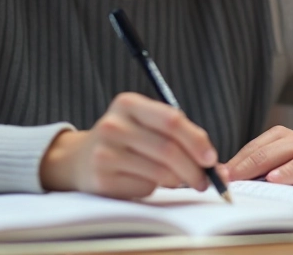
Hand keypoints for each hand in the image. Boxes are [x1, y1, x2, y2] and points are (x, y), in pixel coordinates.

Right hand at [39, 92, 220, 198]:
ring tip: (179, 181)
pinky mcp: (102, 179)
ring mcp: (105, 152)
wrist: (80, 159)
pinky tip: (147, 182)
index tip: (211, 158)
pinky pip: (144, 187)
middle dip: (194, 169)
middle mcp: (113, 125)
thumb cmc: (125, 140)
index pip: (171, 120)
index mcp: (128, 103)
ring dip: (178, 181)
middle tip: (204, 181)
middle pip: (168, 149)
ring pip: (159, 172)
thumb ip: (175, 133)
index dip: (196, 140)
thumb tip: (212, 162)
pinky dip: (154, 188)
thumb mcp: (143, 123)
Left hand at [222, 126, 292, 189]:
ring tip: (240, 177)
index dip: (233, 162)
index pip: (252, 148)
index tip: (214, 174)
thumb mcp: (291, 166)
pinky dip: (290, 170)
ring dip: (258, 165)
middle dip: (238, 164)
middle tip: (220, 177)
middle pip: (261, 149)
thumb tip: (234, 179)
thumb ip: (268, 170)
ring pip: (281, 152)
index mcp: (281, 138)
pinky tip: (276, 178)